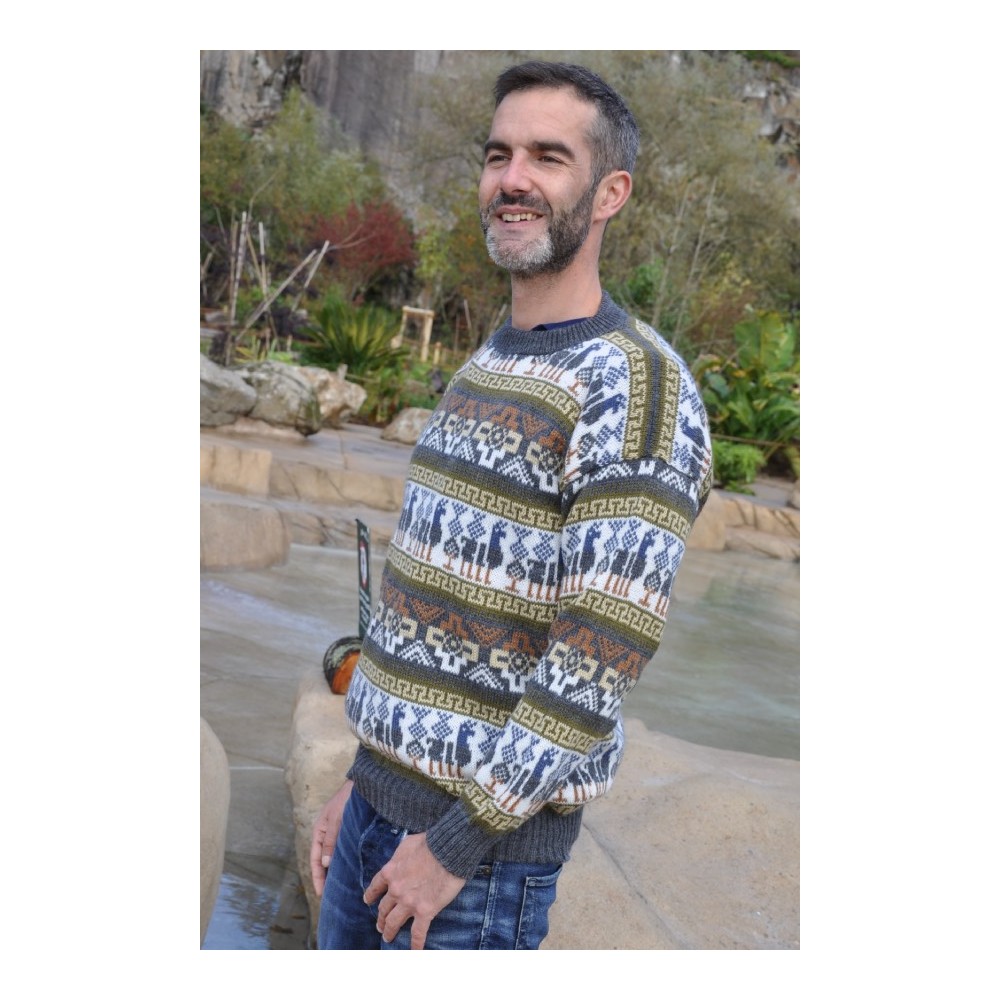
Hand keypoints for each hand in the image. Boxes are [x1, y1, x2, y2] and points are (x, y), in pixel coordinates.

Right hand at [309, 780, 353, 896]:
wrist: (362, 784)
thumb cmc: (347, 798)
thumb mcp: (336, 819)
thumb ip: (330, 841)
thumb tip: (324, 864)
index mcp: (318, 831)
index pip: (314, 859)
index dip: (317, 877)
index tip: (321, 893)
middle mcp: (326, 834)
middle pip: (322, 861)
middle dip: (325, 877)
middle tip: (331, 896)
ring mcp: (336, 833)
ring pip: (333, 856)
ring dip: (335, 870)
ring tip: (341, 887)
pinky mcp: (347, 831)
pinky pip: (343, 850)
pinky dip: (344, 861)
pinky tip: (351, 870)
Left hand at [363, 832, 464, 949]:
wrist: (447, 850)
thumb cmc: (429, 842)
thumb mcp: (407, 843)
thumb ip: (399, 855)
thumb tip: (400, 858)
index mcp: (390, 872)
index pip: (375, 887)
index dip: (371, 895)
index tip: (368, 901)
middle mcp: (396, 890)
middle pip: (384, 908)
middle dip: (381, 918)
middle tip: (380, 925)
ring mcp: (409, 903)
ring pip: (394, 922)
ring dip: (389, 931)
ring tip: (388, 937)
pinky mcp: (425, 911)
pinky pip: (418, 933)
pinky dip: (416, 945)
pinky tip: (415, 952)